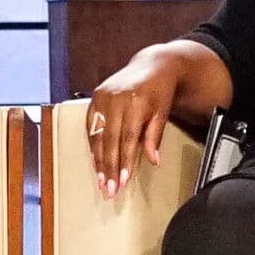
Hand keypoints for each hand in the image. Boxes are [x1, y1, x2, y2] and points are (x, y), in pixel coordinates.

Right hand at [86, 49, 187, 196]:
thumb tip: (153, 160)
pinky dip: (93, 146)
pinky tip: (96, 161)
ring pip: (97, 135)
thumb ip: (155, 136)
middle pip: (109, 140)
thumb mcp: (163, 113)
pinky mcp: (95, 97)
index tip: (123, 180)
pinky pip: (91, 126)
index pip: (127, 138)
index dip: (124, 161)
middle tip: (109, 189)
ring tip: (101, 181)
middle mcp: (116, 99)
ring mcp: (103, 97)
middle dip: (108, 167)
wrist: (153, 66)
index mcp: (135, 102)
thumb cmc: (160, 91)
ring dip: (98, 161)